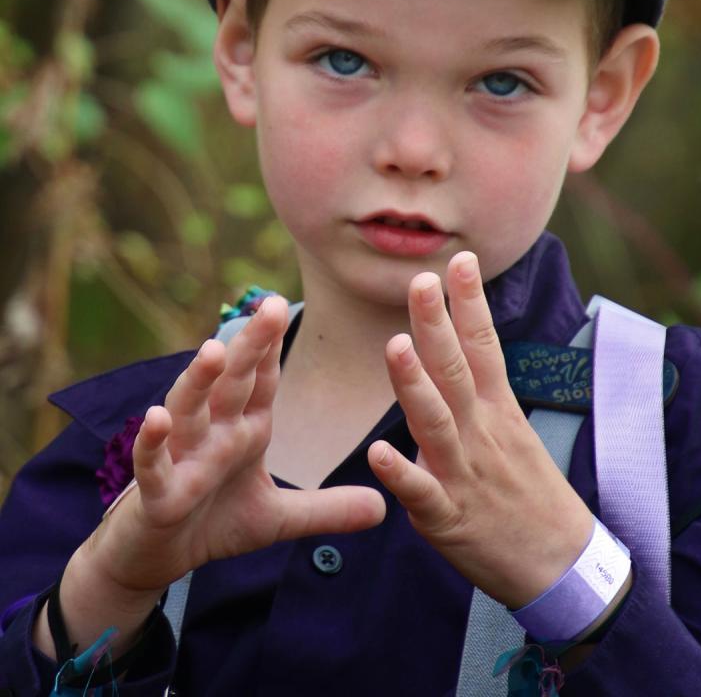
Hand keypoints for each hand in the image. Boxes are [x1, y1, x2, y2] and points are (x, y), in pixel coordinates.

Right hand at [90, 295, 385, 595]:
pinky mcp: (155, 493)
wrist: (154, 559)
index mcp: (242, 430)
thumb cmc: (209, 523)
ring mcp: (181, 458)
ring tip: (213, 350)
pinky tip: (157, 418)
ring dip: (198, 381)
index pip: (261, 381)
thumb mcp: (277, 518)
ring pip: (187, 410)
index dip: (272, 346)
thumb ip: (327, 509)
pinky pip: (152, 463)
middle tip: (271, 306)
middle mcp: (212, 434)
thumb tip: (384, 508)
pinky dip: (153, 441)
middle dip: (250, 345)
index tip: (285, 305)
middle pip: (232, 383)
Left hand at [368, 252, 593, 607]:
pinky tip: (378, 453)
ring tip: (395, 346)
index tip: (461, 259)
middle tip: (421, 281)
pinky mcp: (449, 518)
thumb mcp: (512, 430)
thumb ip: (478, 391)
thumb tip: (451, 345)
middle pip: (456, 371)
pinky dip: (402, 473)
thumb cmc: (529, 492)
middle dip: (437, 325)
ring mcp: (465, 473)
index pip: (484, 345)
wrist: (561, 565)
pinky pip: (422, 493)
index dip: (471, 302)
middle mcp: (481, 433)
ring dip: (415, 385)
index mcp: (497, 410)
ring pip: (436, 422)